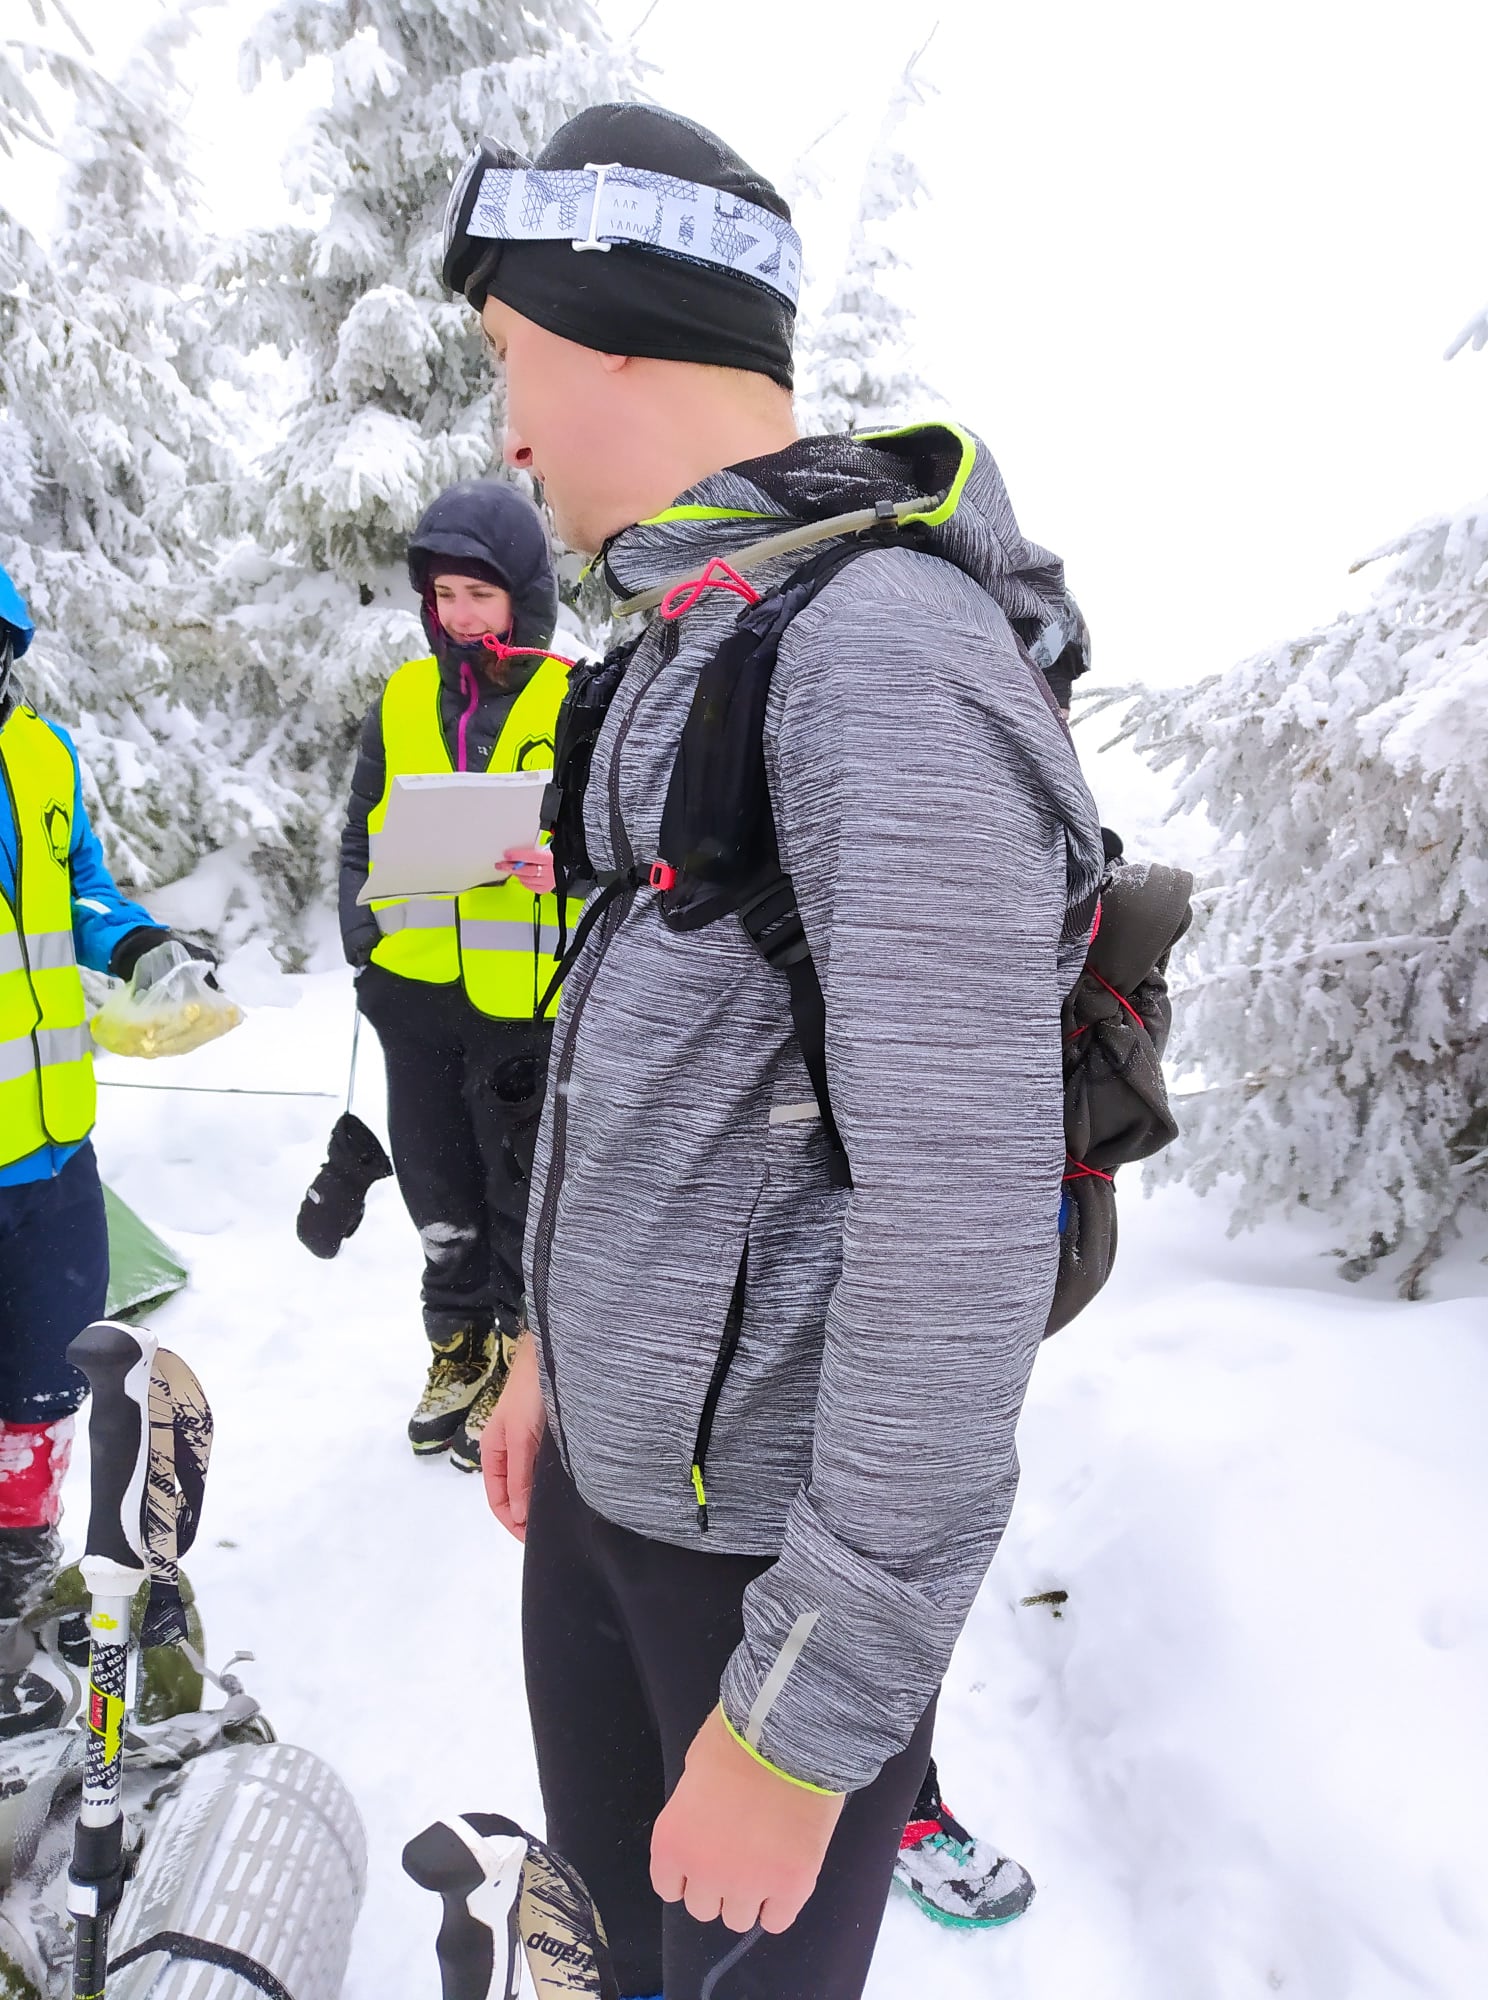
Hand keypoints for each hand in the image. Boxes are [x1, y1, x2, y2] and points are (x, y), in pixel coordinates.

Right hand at [480, 1332, 545, 1540]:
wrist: (551, 1354)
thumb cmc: (531, 1392)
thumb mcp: (521, 1436)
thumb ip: (519, 1475)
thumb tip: (517, 1516)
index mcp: (493, 1452)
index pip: (497, 1500)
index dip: (511, 1523)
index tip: (532, 1540)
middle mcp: (508, 1451)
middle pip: (511, 1495)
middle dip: (524, 1517)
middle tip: (549, 1533)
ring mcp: (526, 1443)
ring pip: (528, 1483)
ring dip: (537, 1502)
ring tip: (558, 1517)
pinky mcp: (544, 1436)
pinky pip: (541, 1469)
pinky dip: (548, 1485)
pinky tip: (564, 1490)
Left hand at [500, 845, 555, 895]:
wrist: (565, 869)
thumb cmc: (551, 858)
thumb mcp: (543, 851)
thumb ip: (530, 852)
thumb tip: (513, 854)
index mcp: (549, 858)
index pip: (531, 856)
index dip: (517, 856)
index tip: (506, 854)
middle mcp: (549, 871)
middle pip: (526, 870)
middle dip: (511, 867)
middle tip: (500, 865)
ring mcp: (547, 882)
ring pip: (525, 879)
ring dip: (516, 874)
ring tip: (510, 868)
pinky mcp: (544, 889)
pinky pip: (528, 886)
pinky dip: (522, 880)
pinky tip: (521, 875)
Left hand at [650, 1707, 843, 1934]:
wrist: (790, 1733)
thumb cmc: (739, 1736)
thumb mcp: (696, 1766)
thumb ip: (693, 1806)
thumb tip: (705, 1818)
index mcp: (673, 1841)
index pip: (669, 1887)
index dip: (688, 1873)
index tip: (705, 1857)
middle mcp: (704, 1871)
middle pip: (702, 1908)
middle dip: (717, 1884)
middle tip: (738, 1855)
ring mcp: (748, 1884)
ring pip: (737, 1919)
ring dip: (747, 1897)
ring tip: (764, 1865)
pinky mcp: (791, 1886)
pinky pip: (777, 1921)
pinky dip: (779, 1905)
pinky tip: (784, 1880)